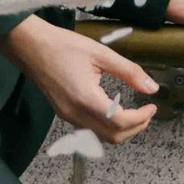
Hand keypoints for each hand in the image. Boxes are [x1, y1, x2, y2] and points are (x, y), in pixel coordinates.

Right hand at [1, 14, 159, 144]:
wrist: (31, 47)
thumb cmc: (63, 46)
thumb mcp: (102, 54)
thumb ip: (129, 72)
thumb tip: (151, 87)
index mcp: (86, 99)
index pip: (120, 123)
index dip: (141, 118)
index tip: (152, 107)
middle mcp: (75, 113)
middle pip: (112, 137)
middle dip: (135, 128)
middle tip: (147, 112)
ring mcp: (67, 116)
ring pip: (100, 137)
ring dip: (121, 130)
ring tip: (135, 112)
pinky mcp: (63, 114)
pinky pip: (89, 130)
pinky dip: (107, 126)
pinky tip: (115, 111)